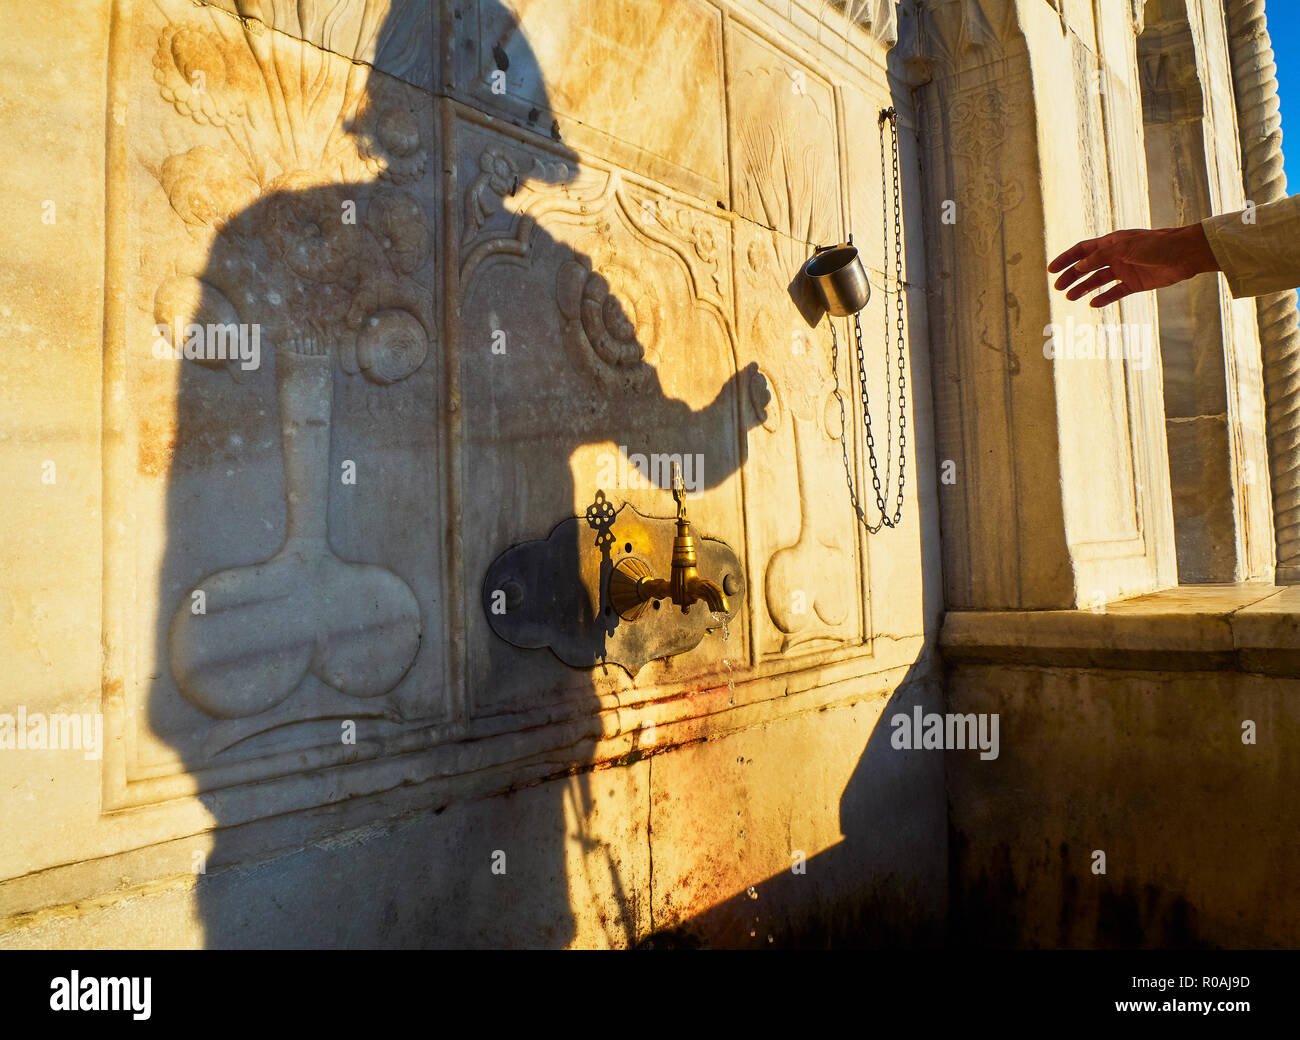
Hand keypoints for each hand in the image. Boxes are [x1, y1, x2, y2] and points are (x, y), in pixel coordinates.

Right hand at [1048, 224, 1219, 306]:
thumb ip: (1100, 256)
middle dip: (1071, 276)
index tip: (1051, 270)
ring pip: (1098, 280)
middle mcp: (1116, 256)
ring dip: (1084, 288)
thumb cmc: (1156, 245)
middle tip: (1058, 288)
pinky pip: (1115, 292)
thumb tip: (1078, 267)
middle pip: (1087, 267)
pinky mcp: (1135, 283)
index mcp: (1111, 243)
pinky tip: (1093, 304)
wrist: (1185, 254)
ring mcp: (1125, 270)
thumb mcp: (1125, 248)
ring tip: (1070, 297)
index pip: (1082, 250)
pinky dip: (1104, 298)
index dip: (1066, 259)